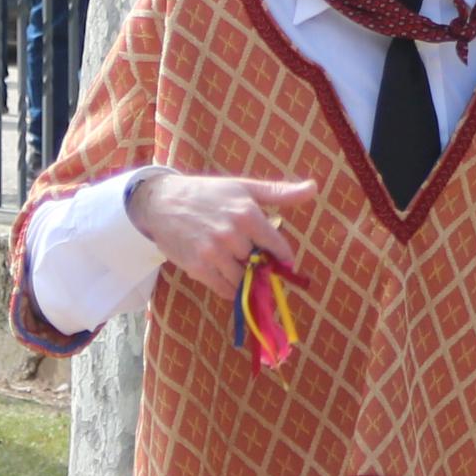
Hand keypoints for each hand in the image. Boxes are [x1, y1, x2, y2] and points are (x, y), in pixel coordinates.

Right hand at [125, 170, 313, 299]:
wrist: (162, 202)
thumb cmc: (207, 193)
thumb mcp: (244, 187)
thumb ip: (279, 192)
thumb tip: (314, 188)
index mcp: (247, 214)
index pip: (277, 247)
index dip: (281, 257)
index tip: (280, 261)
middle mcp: (232, 234)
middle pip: (259, 265)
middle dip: (257, 264)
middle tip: (248, 256)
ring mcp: (213, 252)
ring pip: (243, 280)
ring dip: (243, 278)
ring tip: (233, 262)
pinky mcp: (197, 267)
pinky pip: (224, 289)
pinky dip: (229, 287)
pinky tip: (224, 272)